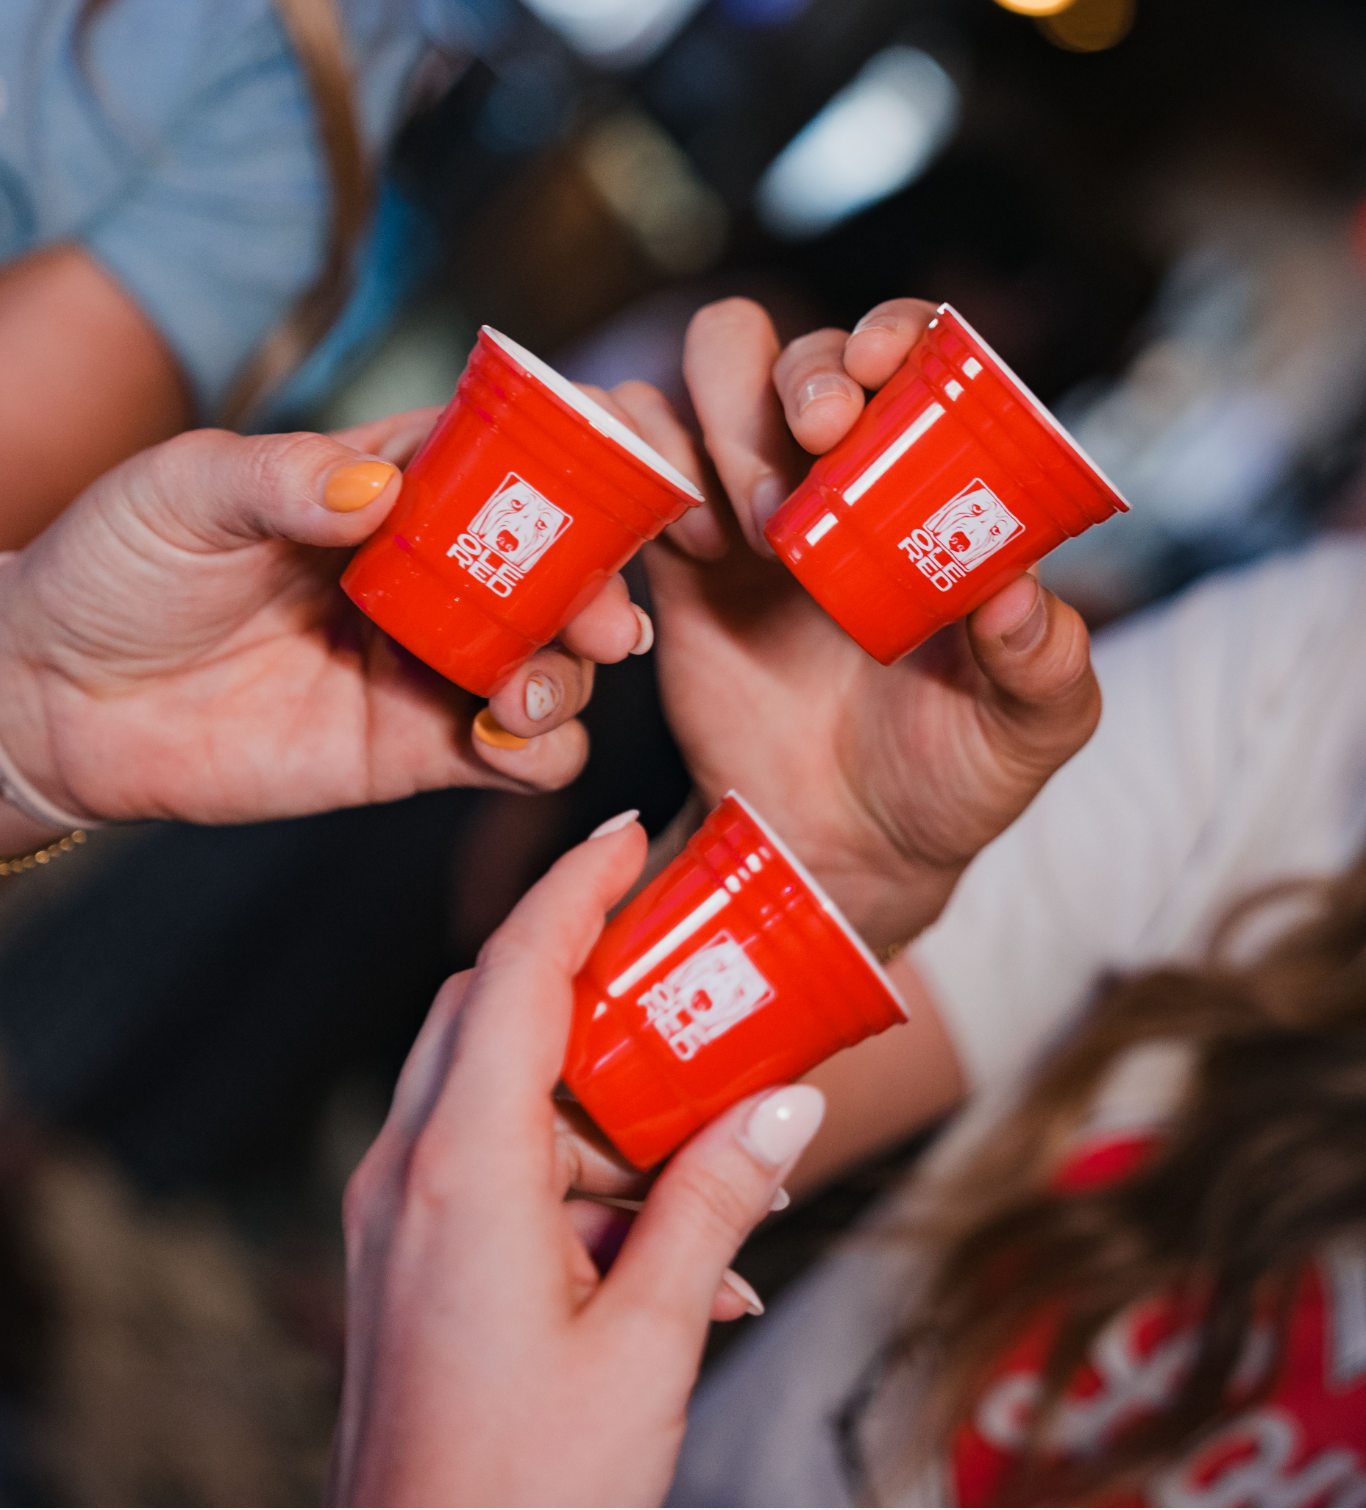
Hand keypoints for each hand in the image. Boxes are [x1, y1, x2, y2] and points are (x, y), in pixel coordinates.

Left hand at [0, 408, 650, 824]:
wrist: (56, 700)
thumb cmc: (113, 570)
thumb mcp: (184, 493)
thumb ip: (281, 479)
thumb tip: (379, 489)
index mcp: (394, 485)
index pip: (520, 453)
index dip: (599, 455)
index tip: (648, 468)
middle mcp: (434, 574)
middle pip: (565, 570)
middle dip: (606, 590)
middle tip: (605, 619)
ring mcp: (432, 662)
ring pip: (558, 667)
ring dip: (572, 678)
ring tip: (525, 689)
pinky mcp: (417, 748)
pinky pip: (517, 755)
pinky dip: (539, 752)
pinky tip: (500, 739)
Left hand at [330, 818, 824, 1505]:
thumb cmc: (524, 1491)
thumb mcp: (648, 1343)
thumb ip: (712, 1208)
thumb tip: (783, 1113)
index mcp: (462, 1171)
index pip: (512, 974)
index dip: (570, 887)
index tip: (624, 831)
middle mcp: (410, 1173)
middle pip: (487, 1008)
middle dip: (581, 970)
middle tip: (674, 963)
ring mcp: (399, 1216)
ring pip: (493, 1088)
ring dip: (594, 1096)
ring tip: (699, 1148)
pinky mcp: (409, 1258)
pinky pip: (492, 1165)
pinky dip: (575, 1171)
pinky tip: (665, 1245)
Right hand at [613, 298, 1101, 950]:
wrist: (840, 852)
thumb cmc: (950, 776)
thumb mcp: (1027, 732)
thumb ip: (1041, 664)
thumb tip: (1013, 590)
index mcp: (932, 490)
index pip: (910, 355)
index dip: (891, 329)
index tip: (878, 364)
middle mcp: (840, 479)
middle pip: (798, 352)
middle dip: (798, 375)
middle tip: (813, 449)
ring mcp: (752, 511)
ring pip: (708, 378)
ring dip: (721, 420)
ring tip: (753, 530)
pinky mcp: (678, 561)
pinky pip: (637, 463)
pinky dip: (642, 464)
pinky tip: (688, 546)